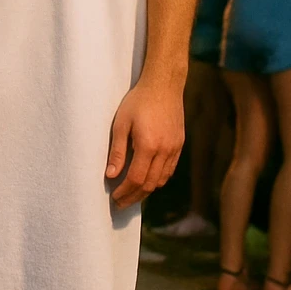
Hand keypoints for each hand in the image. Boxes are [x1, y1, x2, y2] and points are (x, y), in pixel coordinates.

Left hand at [105, 79, 184, 209]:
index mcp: (148, 146)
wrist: (164, 85)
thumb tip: (111, 175)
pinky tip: (147, 181)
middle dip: (134, 197)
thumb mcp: (121, 124)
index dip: (124, 192)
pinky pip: (169, 170)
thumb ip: (117, 151)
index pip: (136, 179)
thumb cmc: (138, 101)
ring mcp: (174, 149)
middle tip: (120, 204)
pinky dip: (157, 180)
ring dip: (146, 191)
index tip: (114, 198)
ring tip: (132, 195)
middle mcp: (164, 151)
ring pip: (161, 180)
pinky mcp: (179, 145)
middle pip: (149, 184)